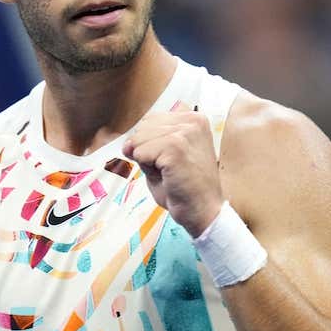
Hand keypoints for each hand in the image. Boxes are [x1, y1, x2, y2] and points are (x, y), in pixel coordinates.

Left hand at [122, 110, 222, 236]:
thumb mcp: (166, 156)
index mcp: (193, 119)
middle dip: (146, 150)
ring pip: (138, 140)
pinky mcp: (175, 148)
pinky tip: (167, 176)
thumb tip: (126, 144)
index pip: (151, 120)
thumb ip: (148, 143)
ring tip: (169, 173)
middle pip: (143, 127)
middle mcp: (192, 121)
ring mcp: (185, 133)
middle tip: (168, 169)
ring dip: (146, 161)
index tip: (167, 160)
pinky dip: (146, 168)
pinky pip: (140, 153)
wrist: (203, 212)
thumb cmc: (185, 187)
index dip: (149, 142)